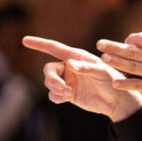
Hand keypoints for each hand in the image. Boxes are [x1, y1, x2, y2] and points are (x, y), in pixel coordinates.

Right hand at [21, 36, 141, 120]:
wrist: (117, 101)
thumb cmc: (113, 81)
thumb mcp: (102, 72)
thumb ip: (86, 67)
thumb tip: (69, 65)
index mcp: (76, 57)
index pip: (54, 48)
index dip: (39, 44)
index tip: (24, 40)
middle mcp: (69, 68)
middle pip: (48, 70)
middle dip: (51, 78)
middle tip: (61, 87)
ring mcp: (68, 81)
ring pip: (49, 83)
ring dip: (55, 88)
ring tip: (68, 93)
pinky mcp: (68, 94)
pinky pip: (53, 95)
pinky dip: (57, 97)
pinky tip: (67, 98)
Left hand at [98, 2, 141, 112]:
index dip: (132, 39)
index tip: (125, 41)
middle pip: (134, 52)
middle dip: (115, 48)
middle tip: (99, 44)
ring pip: (134, 67)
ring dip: (117, 63)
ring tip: (103, 59)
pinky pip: (139, 85)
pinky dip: (127, 84)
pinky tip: (115, 83)